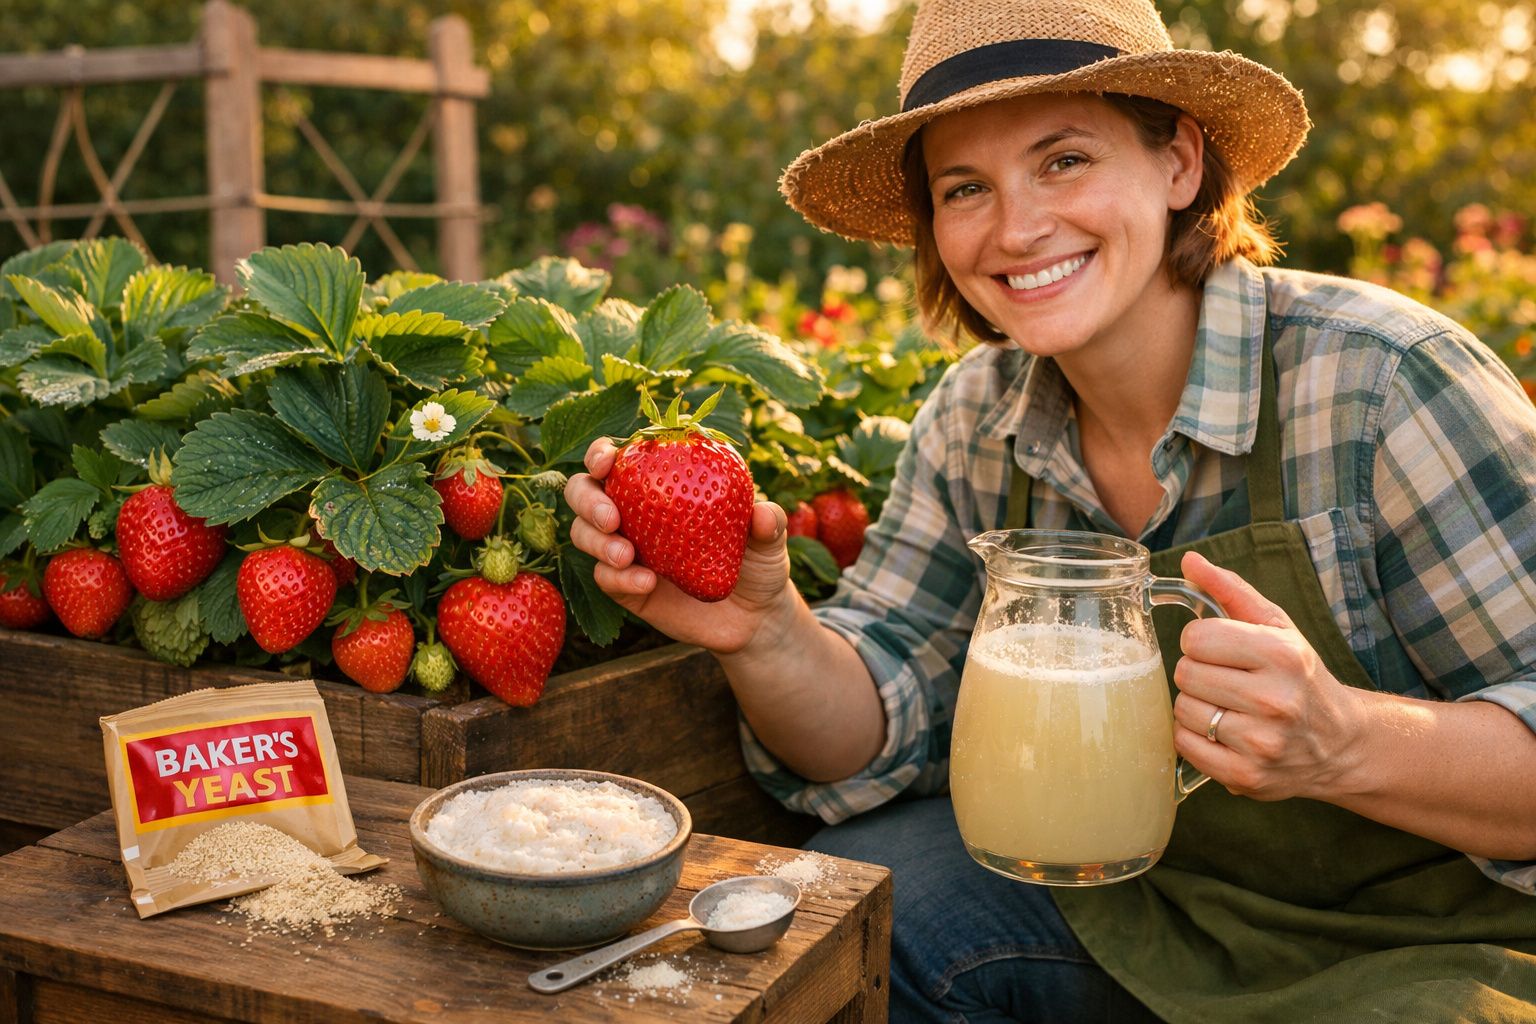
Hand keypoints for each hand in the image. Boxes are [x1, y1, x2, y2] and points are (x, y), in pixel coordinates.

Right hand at [563, 438, 796, 654]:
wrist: (753, 618)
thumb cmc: (758, 563)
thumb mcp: (769, 541)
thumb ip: (769, 524)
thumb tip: (763, 513)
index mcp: (661, 484)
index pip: (620, 458)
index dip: (602, 453)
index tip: (608, 460)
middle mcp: (636, 511)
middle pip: (584, 492)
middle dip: (587, 500)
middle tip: (611, 518)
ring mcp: (627, 549)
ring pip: (584, 535)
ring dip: (596, 543)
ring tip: (627, 556)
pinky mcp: (625, 587)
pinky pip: (606, 578)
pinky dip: (619, 578)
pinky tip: (646, 582)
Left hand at [1169, 551, 1368, 801]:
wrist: (1340, 743)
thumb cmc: (1299, 676)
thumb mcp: (1276, 626)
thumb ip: (1230, 590)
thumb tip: (1189, 560)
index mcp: (1282, 654)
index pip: (1196, 637)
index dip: (1201, 641)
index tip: (1220, 650)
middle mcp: (1275, 700)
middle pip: (1186, 674)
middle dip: (1198, 673)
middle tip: (1224, 680)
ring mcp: (1261, 743)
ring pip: (1183, 710)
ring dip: (1195, 706)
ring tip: (1225, 707)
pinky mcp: (1246, 777)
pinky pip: (1185, 745)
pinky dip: (1194, 737)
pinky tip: (1221, 732)